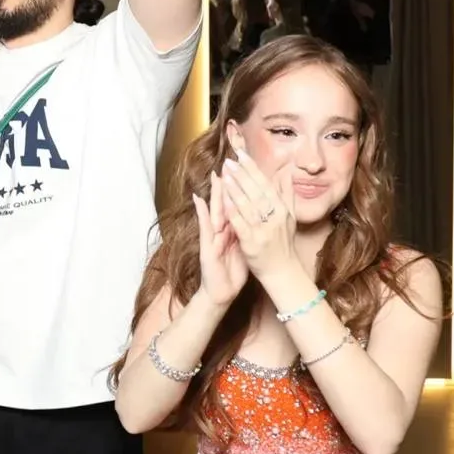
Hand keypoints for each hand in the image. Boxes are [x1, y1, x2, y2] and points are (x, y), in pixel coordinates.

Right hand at [192, 171, 248, 309]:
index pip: (237, 203)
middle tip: (229, 162)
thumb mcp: (244, 244)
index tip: (245, 168)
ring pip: (214, 210)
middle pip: (225, 202)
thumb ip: (246, 226)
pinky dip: (201, 212)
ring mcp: (212, 235)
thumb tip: (256, 211)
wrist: (222, 291)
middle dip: (228, 183)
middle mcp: (221, 228)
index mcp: (232, 227)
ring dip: (214, 192)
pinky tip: (197, 199)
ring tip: (215, 174)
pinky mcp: (206, 245)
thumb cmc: (233, 267)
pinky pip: (204, 226)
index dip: (240, 186)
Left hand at [221, 150, 297, 281]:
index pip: (265, 184)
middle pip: (256, 191)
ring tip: (224, 175)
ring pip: (248, 205)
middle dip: (241, 174)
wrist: (282, 271)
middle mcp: (274, 217)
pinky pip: (241, 224)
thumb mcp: (290, 217)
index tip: (241, 155)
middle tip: (229, 161)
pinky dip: (233, 212)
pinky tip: (224, 202)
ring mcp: (263, 230)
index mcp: (282, 209)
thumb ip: (287, 195)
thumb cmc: (284, 243)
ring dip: (236, 189)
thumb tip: (287, 173)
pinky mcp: (253, 243)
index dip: (252, 168)